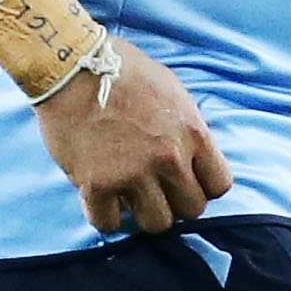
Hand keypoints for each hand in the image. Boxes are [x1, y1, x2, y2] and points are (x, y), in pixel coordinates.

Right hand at [36, 42, 233, 232]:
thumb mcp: (173, 91)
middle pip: (191, 210)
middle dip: (175, 202)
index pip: (218, 185)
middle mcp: (169, 158)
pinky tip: (101, 199)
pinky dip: (105, 216)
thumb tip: (193, 158)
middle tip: (155, 189)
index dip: (202, 186)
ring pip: (157, 224)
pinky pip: (109, 224)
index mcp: (192, 133)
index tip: (185, 180)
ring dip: (144, 213)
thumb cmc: (122, 71)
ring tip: (129, 196)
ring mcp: (133, 174)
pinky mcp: (97, 185)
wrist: (72, 66)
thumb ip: (187, 129)